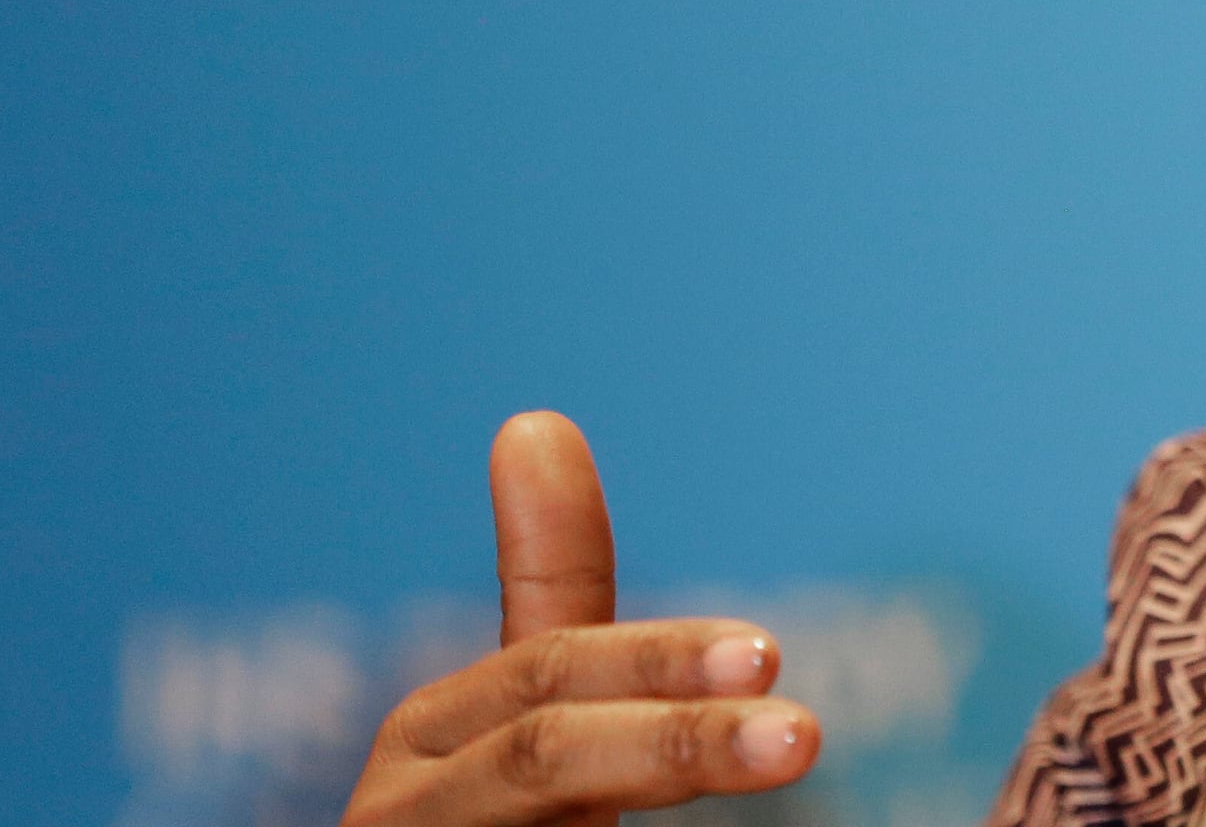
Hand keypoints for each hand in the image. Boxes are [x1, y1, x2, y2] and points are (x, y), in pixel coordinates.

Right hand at [341, 412, 819, 826]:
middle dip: (674, 737)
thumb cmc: (485, 822)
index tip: (770, 655)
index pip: (555, 677)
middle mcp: (404, 804)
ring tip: (787, 752)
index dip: (658, 664)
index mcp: (435, 738)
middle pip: (547, 755)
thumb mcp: (536, 716)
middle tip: (801, 734)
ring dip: (662, 768)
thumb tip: (533, 419)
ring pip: (536, 806)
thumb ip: (547, 587)